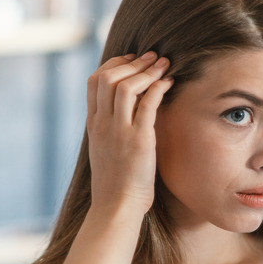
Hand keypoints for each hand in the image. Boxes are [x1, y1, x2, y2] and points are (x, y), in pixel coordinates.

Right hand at [86, 52, 172, 214]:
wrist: (116, 207)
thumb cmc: (115, 183)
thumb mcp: (104, 150)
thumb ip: (109, 129)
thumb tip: (123, 114)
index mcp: (93, 124)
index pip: (94, 81)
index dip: (113, 64)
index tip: (131, 60)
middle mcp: (103, 124)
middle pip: (109, 77)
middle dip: (133, 62)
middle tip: (152, 56)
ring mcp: (119, 131)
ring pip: (126, 86)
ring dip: (147, 71)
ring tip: (163, 65)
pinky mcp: (139, 141)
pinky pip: (148, 105)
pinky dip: (159, 88)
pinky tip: (169, 83)